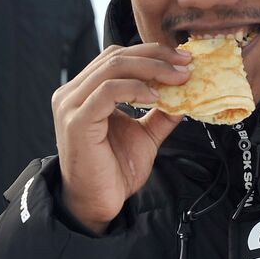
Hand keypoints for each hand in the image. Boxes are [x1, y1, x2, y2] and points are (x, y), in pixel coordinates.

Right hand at [53, 44, 189, 233]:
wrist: (98, 204)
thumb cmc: (113, 172)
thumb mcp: (144, 134)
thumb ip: (161, 112)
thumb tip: (187, 93)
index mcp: (85, 92)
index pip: (117, 56)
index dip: (151, 54)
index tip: (183, 60)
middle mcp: (73, 93)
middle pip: (116, 55)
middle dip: (156, 56)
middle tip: (186, 64)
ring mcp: (72, 105)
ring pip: (113, 67)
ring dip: (152, 69)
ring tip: (178, 79)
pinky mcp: (77, 121)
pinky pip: (108, 91)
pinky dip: (135, 88)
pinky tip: (155, 97)